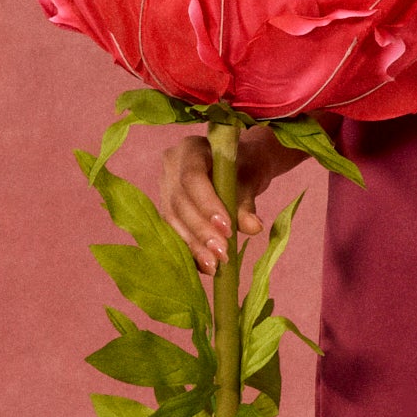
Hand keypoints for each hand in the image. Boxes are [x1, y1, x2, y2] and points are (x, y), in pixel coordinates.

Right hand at [154, 125, 297, 276]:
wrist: (239, 167)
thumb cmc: (245, 167)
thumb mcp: (250, 179)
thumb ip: (246, 202)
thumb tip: (252, 227)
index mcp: (190, 149)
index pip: (192, 178)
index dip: (207, 205)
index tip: (226, 228)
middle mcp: (170, 167)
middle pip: (180, 202)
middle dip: (201, 231)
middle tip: (222, 253)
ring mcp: (164, 188)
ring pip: (173, 220)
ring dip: (194, 245)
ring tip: (215, 265)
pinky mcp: (166, 209)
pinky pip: (172, 231)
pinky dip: (190, 251)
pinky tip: (206, 267)